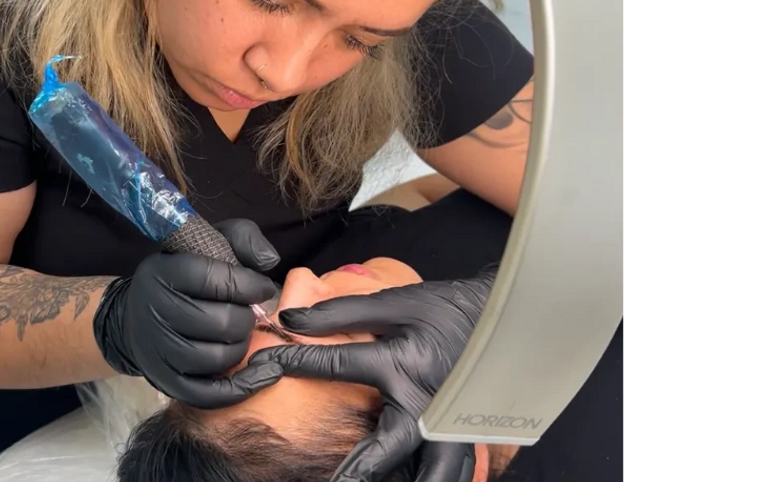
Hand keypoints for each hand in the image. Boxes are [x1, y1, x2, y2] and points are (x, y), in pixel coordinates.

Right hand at [92, 219, 285, 408]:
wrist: (137, 315)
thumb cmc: (184, 277)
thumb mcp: (208, 243)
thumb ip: (243, 238)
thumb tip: (270, 260)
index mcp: (165, 273)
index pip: (216, 279)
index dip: (249, 285)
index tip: (260, 288)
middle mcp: (157, 312)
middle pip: (222, 323)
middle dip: (246, 318)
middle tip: (246, 314)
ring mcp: (159, 351)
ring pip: (219, 357)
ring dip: (242, 346)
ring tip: (239, 334)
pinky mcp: (166, 382)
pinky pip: (209, 394)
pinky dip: (240, 387)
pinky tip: (262, 373)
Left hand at [248, 277, 495, 481]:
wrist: (501, 316)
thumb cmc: (444, 309)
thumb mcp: (393, 303)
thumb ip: (340, 313)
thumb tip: (291, 319)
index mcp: (402, 362)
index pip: (338, 365)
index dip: (298, 362)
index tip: (266, 366)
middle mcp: (425, 399)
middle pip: (389, 447)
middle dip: (359, 472)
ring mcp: (448, 423)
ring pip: (433, 473)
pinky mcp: (462, 434)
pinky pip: (453, 471)